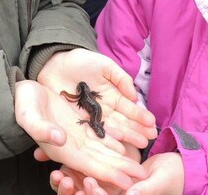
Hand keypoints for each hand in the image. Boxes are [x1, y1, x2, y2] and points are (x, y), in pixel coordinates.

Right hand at [15, 79, 145, 189]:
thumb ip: (42, 130)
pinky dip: (113, 141)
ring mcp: (76, 136)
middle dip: (122, 169)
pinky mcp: (79, 125)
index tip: (127, 181)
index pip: (89, 165)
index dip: (109, 173)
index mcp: (61, 149)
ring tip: (139, 164)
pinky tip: (127, 144)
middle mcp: (72, 146)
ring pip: (103, 150)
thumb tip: (61, 139)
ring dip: (122, 158)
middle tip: (142, 175)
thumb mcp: (29, 116)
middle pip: (101, 161)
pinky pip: (99, 136)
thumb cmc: (23, 106)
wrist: (21, 95)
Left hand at [38, 49, 156, 147]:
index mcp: (112, 95)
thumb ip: (121, 78)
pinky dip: (104, 139)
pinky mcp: (78, 122)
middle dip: (137, 130)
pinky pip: (92, 132)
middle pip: (123, 122)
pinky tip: (115, 146)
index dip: (140, 116)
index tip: (152, 124)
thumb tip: (135, 96)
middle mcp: (104, 109)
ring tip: (138, 145)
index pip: (129, 108)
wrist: (54, 63)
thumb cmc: (81, 61)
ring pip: (111, 129)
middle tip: (150, 139)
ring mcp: (92, 117)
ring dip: (125, 137)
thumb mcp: (105, 65)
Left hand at [48, 152, 184, 194]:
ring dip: (70, 184)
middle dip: (74, 192)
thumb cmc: (173, 177)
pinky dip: (76, 171)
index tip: (87, 183)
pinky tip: (64, 164)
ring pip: (84, 189)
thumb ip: (144, 190)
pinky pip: (89, 174)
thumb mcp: (159, 182)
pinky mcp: (106, 174)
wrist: (176, 166)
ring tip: (57, 174)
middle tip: (62, 178)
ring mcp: (109, 187)